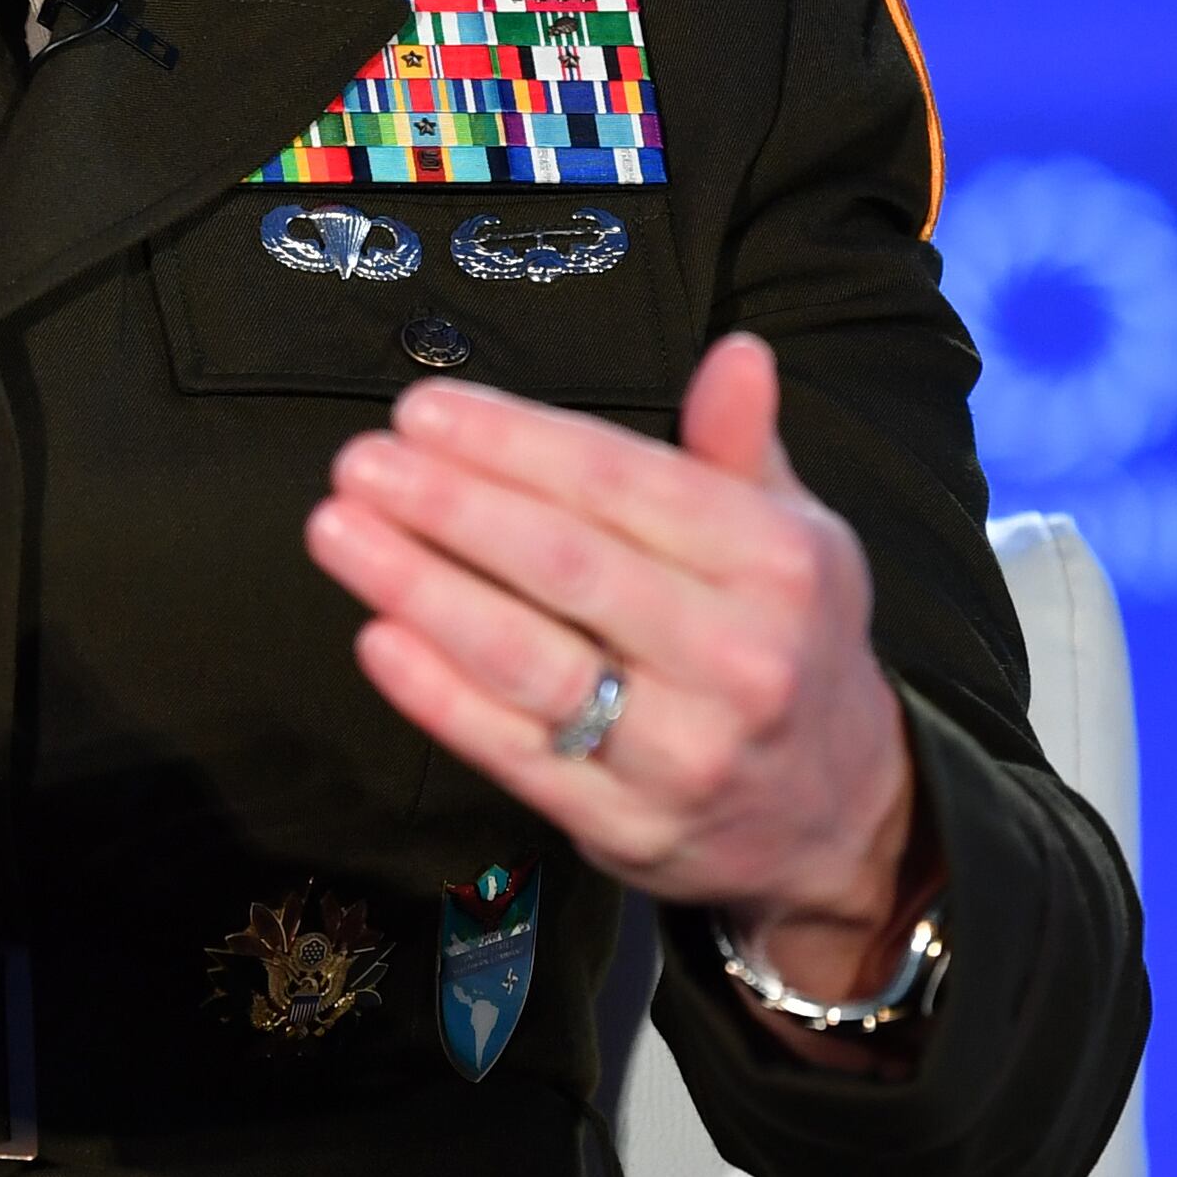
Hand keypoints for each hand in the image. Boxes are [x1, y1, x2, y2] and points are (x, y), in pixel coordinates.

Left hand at [304, 334, 921, 1050]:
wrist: (837, 819)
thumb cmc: (788, 646)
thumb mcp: (795, 537)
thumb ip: (740, 448)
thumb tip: (737, 353)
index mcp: (778, 565)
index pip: (624, 483)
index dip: (513, 442)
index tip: (423, 410)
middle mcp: (739, 658)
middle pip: (568, 566)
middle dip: (451, 506)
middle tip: (362, 463)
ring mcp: (682, 751)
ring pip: (531, 662)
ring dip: (421, 589)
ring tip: (339, 532)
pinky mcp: (626, 824)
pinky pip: (515, 752)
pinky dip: (438, 695)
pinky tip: (376, 636)